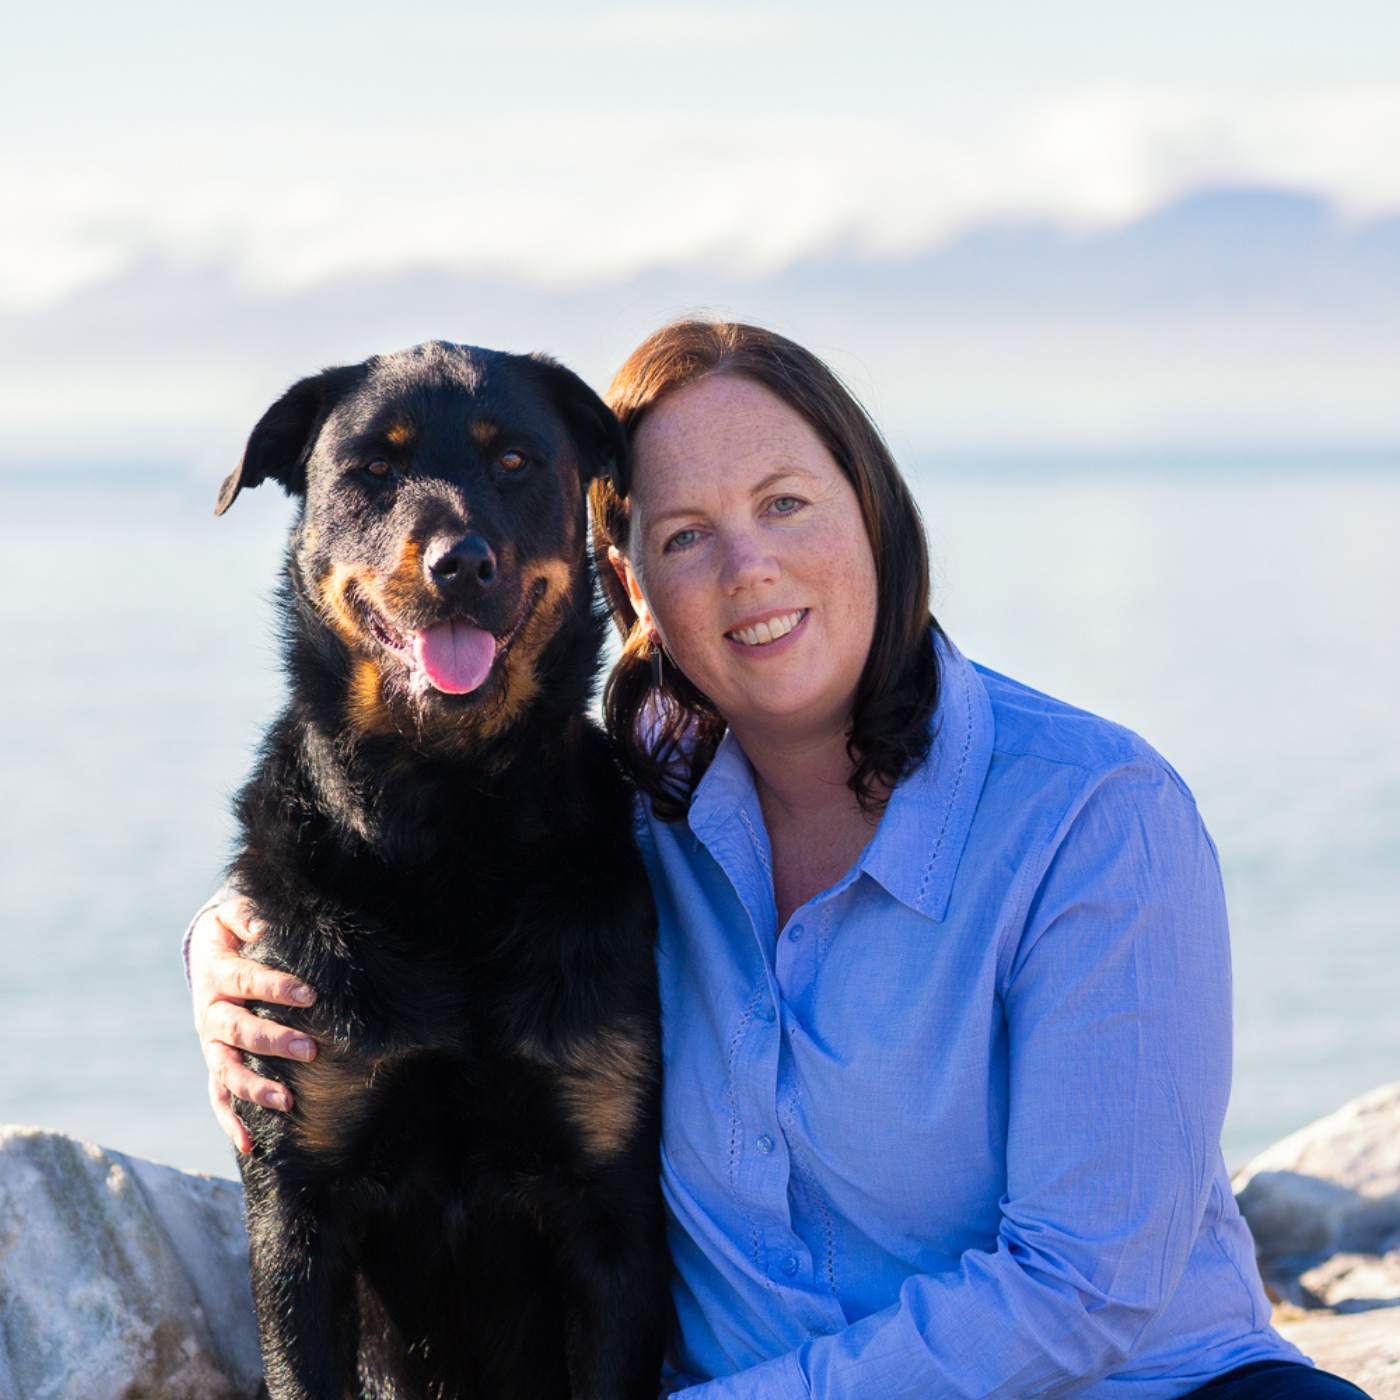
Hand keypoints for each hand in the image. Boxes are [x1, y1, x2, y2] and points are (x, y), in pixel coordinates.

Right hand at [190, 895, 317, 1153]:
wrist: (208, 952)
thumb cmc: (234, 932)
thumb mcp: (235, 916)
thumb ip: (249, 917)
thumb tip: (265, 927)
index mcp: (217, 975)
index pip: (247, 981)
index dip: (277, 987)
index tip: (310, 993)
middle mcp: (210, 1013)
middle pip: (239, 1030)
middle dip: (274, 1041)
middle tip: (311, 1050)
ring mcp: (211, 1044)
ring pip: (227, 1070)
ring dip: (255, 1088)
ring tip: (288, 1102)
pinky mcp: (215, 1063)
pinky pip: (218, 1097)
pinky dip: (230, 1122)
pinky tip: (249, 1145)